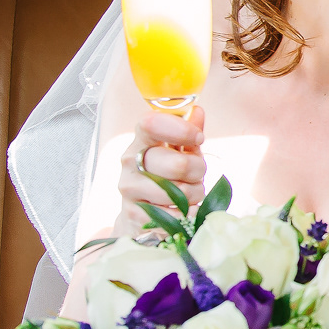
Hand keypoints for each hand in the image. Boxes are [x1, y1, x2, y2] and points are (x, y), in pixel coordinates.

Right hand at [117, 106, 205, 232]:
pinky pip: (177, 216)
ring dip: (195, 194)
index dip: (182, 130)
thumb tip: (197, 112)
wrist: (140, 214)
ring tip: (188, 192)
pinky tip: (181, 210)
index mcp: (140, 140)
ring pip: (181, 193)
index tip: (198, 138)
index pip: (153, 124)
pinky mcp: (135, 216)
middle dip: (198, 170)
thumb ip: (188, 133)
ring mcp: (130, 190)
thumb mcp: (177, 151)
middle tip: (197, 174)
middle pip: (178, 165)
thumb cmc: (164, 175)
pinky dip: (188, 214)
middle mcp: (130, 163)